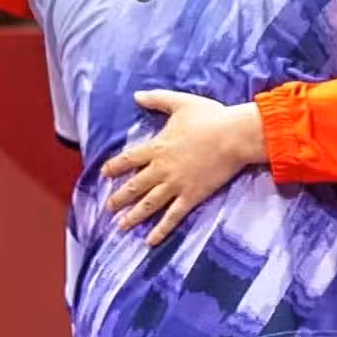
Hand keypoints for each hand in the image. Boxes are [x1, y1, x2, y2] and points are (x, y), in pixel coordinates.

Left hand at [101, 91, 264, 245]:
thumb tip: (136, 95)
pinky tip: (150, 241)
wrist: (233, 137)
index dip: (114, 167)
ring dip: (133, 217)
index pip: (128, 160)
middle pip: (134, 186)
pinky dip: (160, 230)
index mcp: (157, 147)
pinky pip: (172, 217)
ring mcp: (175, 185)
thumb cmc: (210, 117)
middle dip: (119, 198)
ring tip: (121, 227)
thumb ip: (157, 99)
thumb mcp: (181, 102)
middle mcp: (161, 169)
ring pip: (148, 205)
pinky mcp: (191, 196)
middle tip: (109, 208)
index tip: (104, 175)